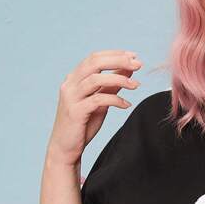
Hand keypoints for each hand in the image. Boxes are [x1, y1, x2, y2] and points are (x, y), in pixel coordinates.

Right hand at [47, 49, 141, 165]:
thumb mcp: (100, 101)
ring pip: (96, 79)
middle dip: (118, 60)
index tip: (134, 56)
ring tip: (136, 85)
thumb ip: (112, 84)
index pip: (95, 57)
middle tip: (138, 63)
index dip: (115, 54)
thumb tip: (128, 67)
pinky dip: (115, 99)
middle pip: (94, 62)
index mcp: (74, 78)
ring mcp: (71, 97)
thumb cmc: (83, 124)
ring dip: (120, 79)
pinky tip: (126, 105)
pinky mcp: (75, 112)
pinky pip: (98, 100)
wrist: (66, 149)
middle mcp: (70, 84)